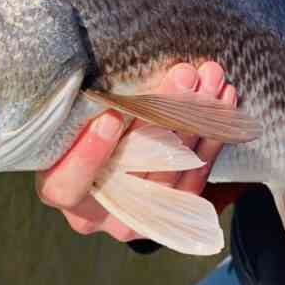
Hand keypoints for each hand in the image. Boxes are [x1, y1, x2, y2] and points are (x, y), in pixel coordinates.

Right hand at [35, 61, 235, 242]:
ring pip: (173, 171)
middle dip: (164, 117)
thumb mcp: (71, 119)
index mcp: (61, 189)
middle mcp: (99, 213)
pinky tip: (223, 101)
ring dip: (197, 120)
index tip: (110, 117)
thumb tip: (112, 68)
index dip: (90, 153)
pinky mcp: (174, 210)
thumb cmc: (78, 129)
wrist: (103, 163)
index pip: (69, 182)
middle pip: (134, 169)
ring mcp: (139, 216)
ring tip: (210, 79)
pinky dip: (213, 135)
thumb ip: (84, 106)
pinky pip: (198, 175)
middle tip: (183, 76)